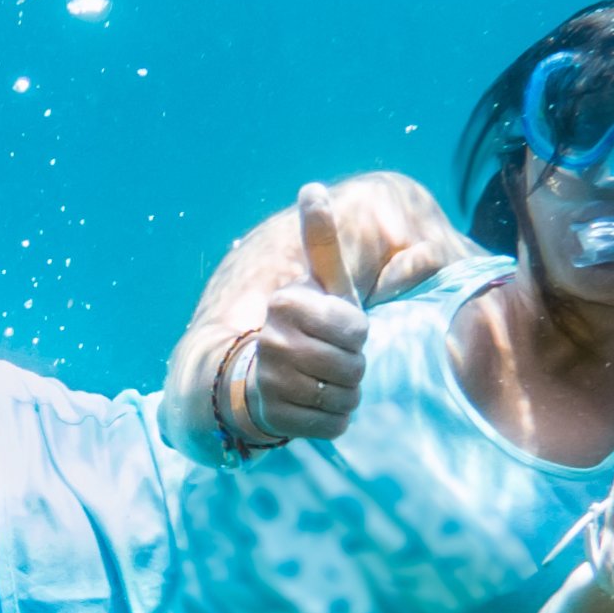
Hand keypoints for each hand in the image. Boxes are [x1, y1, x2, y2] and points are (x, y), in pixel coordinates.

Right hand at [239, 177, 466, 442]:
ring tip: (324, 385)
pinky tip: (314, 408)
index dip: (356, 334)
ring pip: (344, 396)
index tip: (336, 331)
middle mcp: (271, 340)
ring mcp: (269, 382)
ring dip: (344, 395)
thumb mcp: (318, 285)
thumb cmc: (304, 328)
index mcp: (286, 303)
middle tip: (332, 364)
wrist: (257, 379)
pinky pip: (332, 425)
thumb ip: (319, 241)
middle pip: (353, 366)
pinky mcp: (274, 419)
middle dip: (353, 369)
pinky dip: (333, 421)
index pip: (356, 328)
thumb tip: (311, 187)